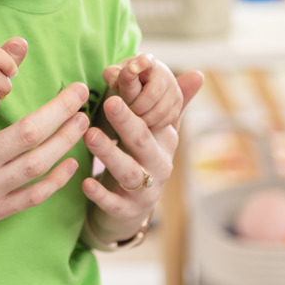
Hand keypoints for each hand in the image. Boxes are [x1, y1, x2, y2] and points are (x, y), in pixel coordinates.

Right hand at [0, 78, 91, 262]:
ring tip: (84, 120)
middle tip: (81, 91)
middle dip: (62, 109)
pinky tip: (71, 165)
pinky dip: (56, 181)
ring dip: (66, 141)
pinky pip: (33, 197)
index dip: (8, 79)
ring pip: (39, 164)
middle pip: (32, 132)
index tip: (24, 61)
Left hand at [82, 71, 203, 242]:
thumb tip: (199, 73)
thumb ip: (173, 104)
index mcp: (164, 142)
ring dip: (109, 153)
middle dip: (127, 122)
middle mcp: (158, 165)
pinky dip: (100, 193)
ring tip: (90, 135)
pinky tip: (85, 182)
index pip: (156, 118)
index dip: (143, 100)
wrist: (130, 211)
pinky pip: (114, 202)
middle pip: (143, 141)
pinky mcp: (126, 211)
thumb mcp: (157, 133)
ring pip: (128, 171)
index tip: (127, 79)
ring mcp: (144, 190)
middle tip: (110, 102)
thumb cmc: (141, 160)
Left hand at [102, 54, 180, 131]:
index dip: (141, 63)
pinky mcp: (178, 103)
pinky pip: (166, 119)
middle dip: (136, 106)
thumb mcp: (115, 76)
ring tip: (135, 116)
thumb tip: (114, 81)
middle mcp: (163, 73)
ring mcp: (173, 88)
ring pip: (160, 110)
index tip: (132, 68)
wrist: (143, 87)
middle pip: (151, 94)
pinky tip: (145, 120)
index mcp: (146, 62)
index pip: (146, 61)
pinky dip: (154, 124)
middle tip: (127, 110)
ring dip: (144, 117)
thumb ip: (111, 75)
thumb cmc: (126, 80)